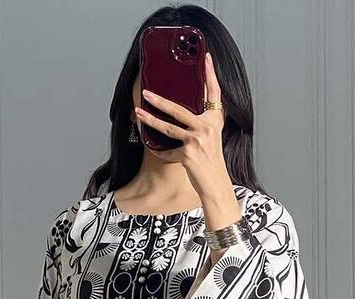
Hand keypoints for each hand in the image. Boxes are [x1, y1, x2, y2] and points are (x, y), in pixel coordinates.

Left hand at [134, 52, 238, 224]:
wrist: (216, 185)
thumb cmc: (212, 162)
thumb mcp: (212, 137)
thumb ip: (202, 123)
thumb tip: (182, 113)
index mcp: (214, 120)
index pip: (213, 93)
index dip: (210, 74)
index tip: (206, 58)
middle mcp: (207, 127)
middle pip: (179, 109)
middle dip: (159, 100)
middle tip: (146, 92)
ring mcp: (197, 140)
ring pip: (168, 127)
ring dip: (150, 120)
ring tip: (138, 113)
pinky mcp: (188, 154)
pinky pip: (167, 150)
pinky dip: (160, 152)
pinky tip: (154, 151)